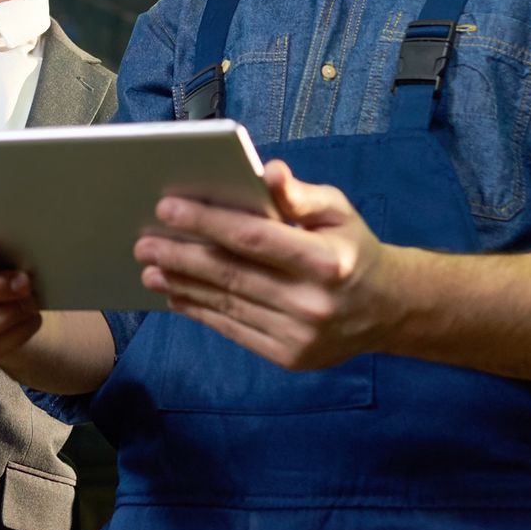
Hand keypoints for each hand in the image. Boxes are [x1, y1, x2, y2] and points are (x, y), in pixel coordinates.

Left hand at [133, 159, 393, 370]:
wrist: (386, 310)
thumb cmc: (351, 248)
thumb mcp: (338, 211)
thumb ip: (300, 194)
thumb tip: (268, 172)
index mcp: (327, 260)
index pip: (254, 238)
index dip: (208, 222)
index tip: (167, 207)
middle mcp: (313, 303)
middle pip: (232, 274)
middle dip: (181, 256)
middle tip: (143, 242)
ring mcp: (300, 336)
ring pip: (227, 304)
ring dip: (182, 285)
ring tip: (150, 268)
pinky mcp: (289, 357)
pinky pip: (233, 330)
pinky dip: (200, 311)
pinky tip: (177, 295)